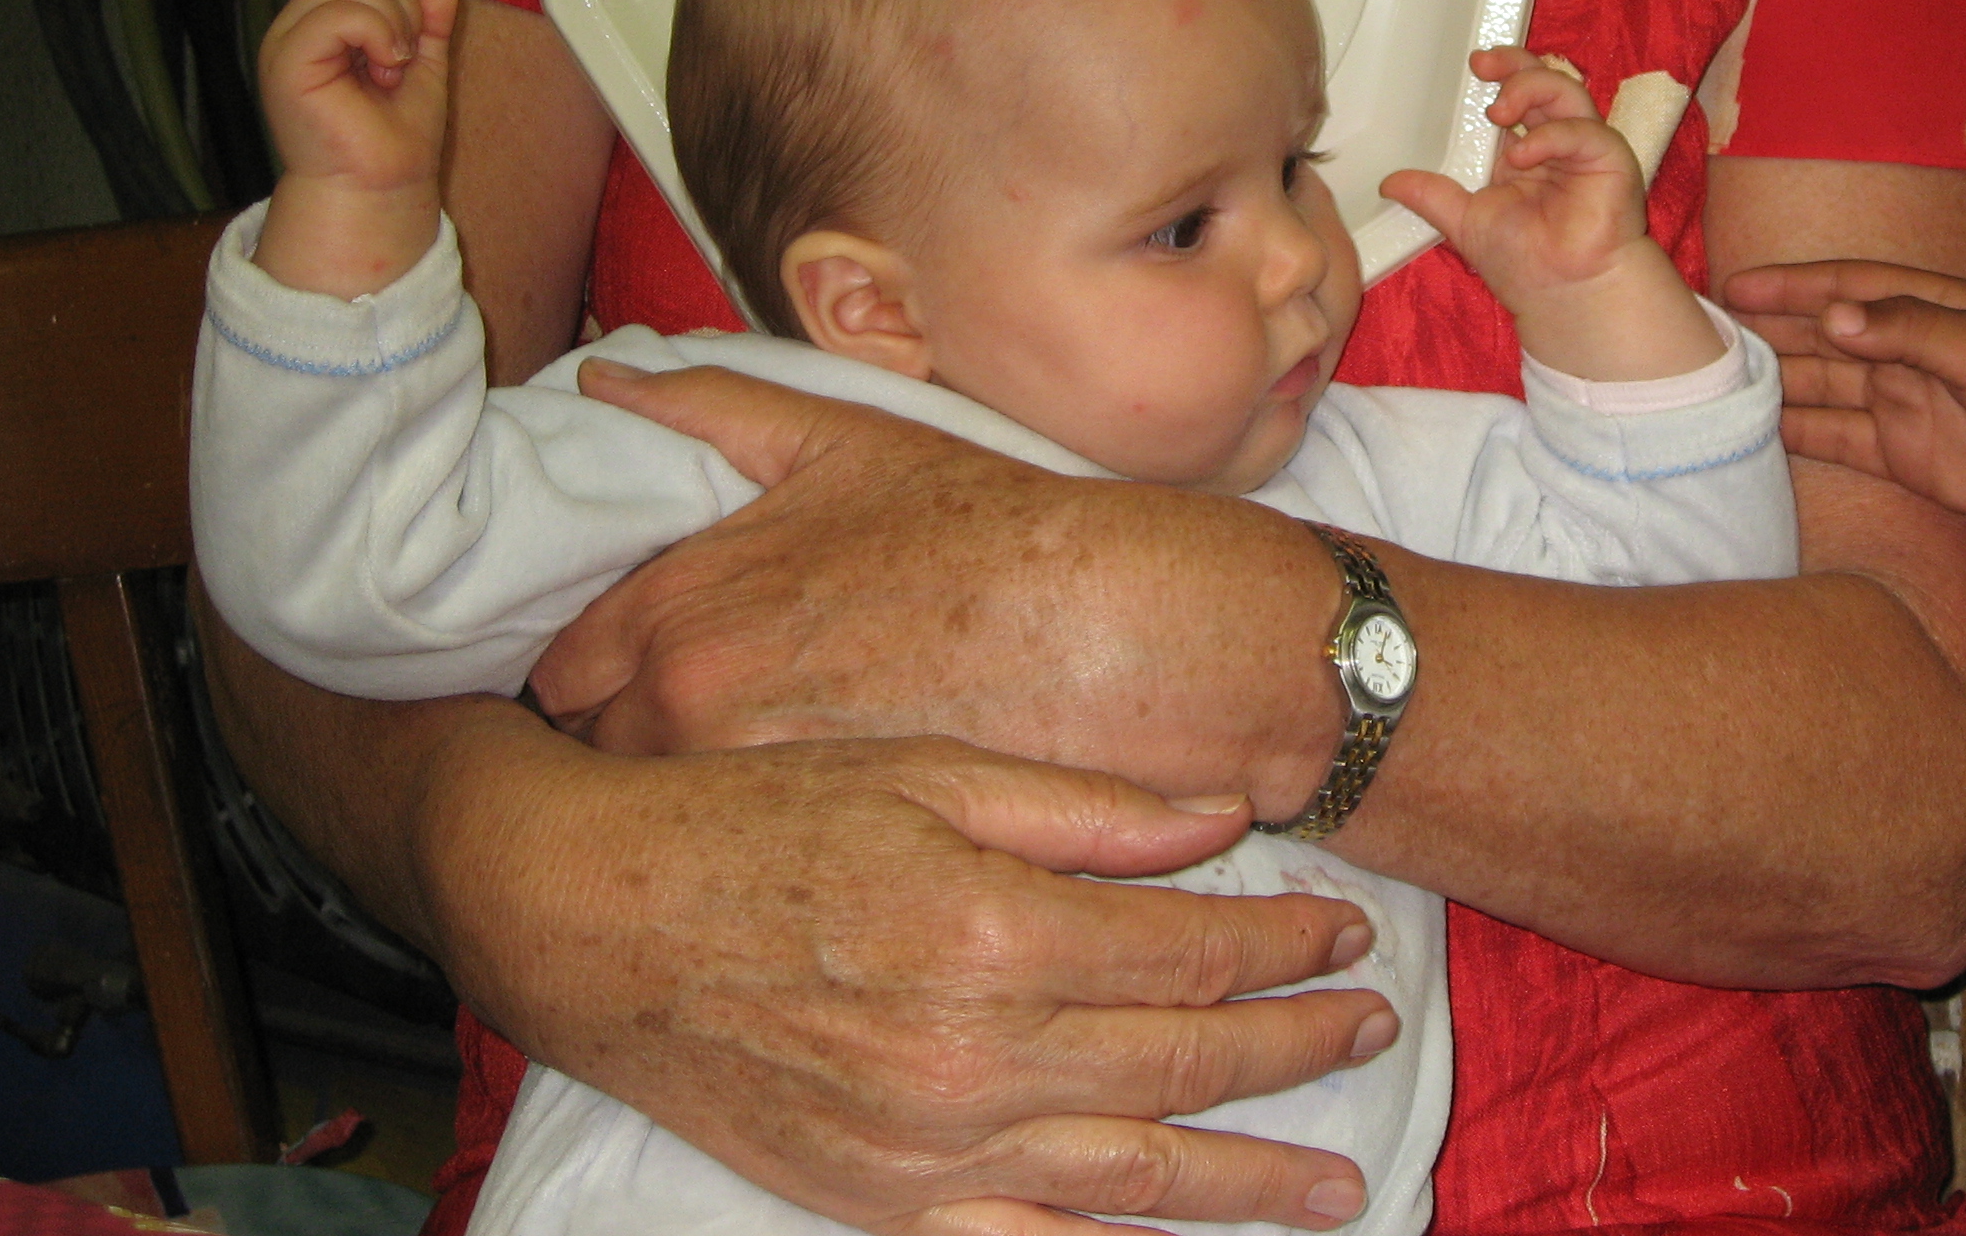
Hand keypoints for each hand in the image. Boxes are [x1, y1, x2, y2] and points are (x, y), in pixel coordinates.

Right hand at [251, 0, 458, 297]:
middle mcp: (295, 34)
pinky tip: (384, 67)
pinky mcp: (285, 64)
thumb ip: (428, 23)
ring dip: (387, 21)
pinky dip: (372, 30)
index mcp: (320, 32)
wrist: (382, 187)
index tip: (409, 54)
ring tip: (392, 69)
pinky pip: (331, 16)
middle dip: (394, 8)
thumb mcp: (421, 65)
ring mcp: (284, 47)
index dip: (397, 3)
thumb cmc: (395, 135)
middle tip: (403, 60)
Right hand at [451, 728, 1396, 1234]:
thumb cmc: (758, 822)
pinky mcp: (875, 1200)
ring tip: (1334, 1188)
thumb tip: (1226, 821)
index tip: (1348, 927)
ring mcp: (924, 1148)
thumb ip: (1085, 810)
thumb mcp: (925, 773)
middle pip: (1180, 1064)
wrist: (593, 915)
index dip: (1283, 943)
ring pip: (1129, 1175)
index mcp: (993, 934)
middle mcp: (970, 1057)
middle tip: (1372, 1028)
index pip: (1186, 953)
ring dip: (1245, 1180)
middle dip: (1293, 1047)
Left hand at [532, 362, 1344, 820]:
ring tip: (741, 781)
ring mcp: (749, 791)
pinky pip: (739, 866)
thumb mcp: (842, 442)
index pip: (561, 671)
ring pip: (659, 819)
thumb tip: (602, 375)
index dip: (594, 670)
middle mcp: (687, 705)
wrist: (1113, 628)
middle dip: (619, 743)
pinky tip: (796, 825)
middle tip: (690, 729)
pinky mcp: (818, 856)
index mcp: (677, 608)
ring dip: (679, 802)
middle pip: (591, 755)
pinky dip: (751, 848)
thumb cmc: (986, 531)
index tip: (634, 672)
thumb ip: (708, 407)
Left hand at [1380, 50, 1718, 380]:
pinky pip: (1582, 131)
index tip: (1472, 67)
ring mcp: (1584, 148)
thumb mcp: (1466, 222)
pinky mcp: (1609, 160)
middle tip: (1482, 65)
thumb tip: (1390, 182)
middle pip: (1542, 79)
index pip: (1515, 95)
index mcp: (1524, 151)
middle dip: (1513, 64)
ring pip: (1566, 91)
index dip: (1498, 74)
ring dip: (1530, 88)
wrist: (1563, 296)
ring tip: (1498, 110)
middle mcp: (1556, 142)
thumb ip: (1432, 196)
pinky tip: (1522, 155)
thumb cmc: (1527, 264)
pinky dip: (1550, 136)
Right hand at [1721, 258, 1965, 532]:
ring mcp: (1903, 404)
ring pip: (1823, 389)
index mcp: (1929, 309)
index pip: (1846, 288)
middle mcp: (1907, 352)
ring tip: (1711, 385)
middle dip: (1767, 333)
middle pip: (1823, 338)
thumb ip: (1909, 331)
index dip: (1791, 286)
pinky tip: (1755, 435)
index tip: (1734, 287)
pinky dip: (1799, 437)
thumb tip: (1832, 317)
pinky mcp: (1906, 456)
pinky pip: (1840, 442)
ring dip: (1775, 384)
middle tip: (1699, 337)